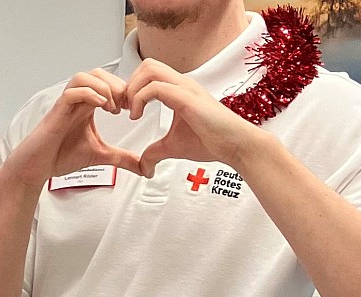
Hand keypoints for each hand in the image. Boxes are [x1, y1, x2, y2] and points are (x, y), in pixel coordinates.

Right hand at [3, 68, 142, 189]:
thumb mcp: (101, 156)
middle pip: (99, 73)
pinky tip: (100, 108)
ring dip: (103, 87)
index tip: (133, 109)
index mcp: (88, 105)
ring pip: (84, 76)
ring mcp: (66, 104)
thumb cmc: (62, 157)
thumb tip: (145, 168)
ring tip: (112, 107)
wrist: (38, 167)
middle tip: (126, 106)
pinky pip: (73, 91)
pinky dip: (89, 94)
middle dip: (116, 85)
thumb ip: (122, 158)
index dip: (125, 91)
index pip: (108, 83)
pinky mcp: (56, 111)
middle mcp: (77, 100)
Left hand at [125, 58, 265, 176]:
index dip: (132, 88)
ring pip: (150, 69)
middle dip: (129, 84)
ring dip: (133, 89)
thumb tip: (143, 167)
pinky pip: (156, 87)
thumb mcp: (172, 147)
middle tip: (125, 109)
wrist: (235, 145)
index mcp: (179, 90)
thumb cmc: (211, 141)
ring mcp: (185, 88)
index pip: (149, 73)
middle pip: (147, 65)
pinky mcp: (187, 98)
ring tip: (131, 112)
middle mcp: (182, 84)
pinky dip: (139, 99)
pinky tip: (137, 116)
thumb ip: (154, 153)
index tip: (126, 110)